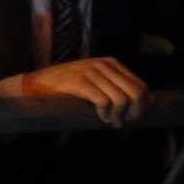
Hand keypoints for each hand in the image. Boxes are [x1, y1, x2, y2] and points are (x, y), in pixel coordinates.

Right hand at [20, 57, 149, 126]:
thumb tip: (146, 102)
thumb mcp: (96, 80)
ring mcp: (90, 72)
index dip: (143, 105)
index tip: (133, 117)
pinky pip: (103, 101)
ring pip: (121, 99)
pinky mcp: (78, 82)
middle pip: (136, 92)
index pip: (141, 85)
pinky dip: (106, 113)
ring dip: (119, 115)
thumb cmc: (69, 87)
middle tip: (124, 121)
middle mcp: (102, 65)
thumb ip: (116, 86)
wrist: (37, 84)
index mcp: (110, 63)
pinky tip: (101, 117)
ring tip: (111, 121)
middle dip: (135, 112)